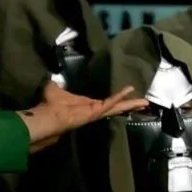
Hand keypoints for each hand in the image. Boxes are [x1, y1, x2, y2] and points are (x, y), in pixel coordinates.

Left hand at [18, 81, 147, 152]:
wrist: (47, 116)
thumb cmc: (50, 104)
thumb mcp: (54, 89)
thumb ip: (56, 83)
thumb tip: (51, 75)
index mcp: (87, 104)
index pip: (106, 102)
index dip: (116, 99)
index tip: (127, 96)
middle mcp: (94, 109)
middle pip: (116, 106)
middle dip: (130, 104)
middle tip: (144, 102)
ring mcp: (96, 112)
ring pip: (117, 107)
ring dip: (130, 104)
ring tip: (144, 102)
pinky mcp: (95, 111)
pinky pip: (109, 103)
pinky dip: (118, 97)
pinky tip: (129, 91)